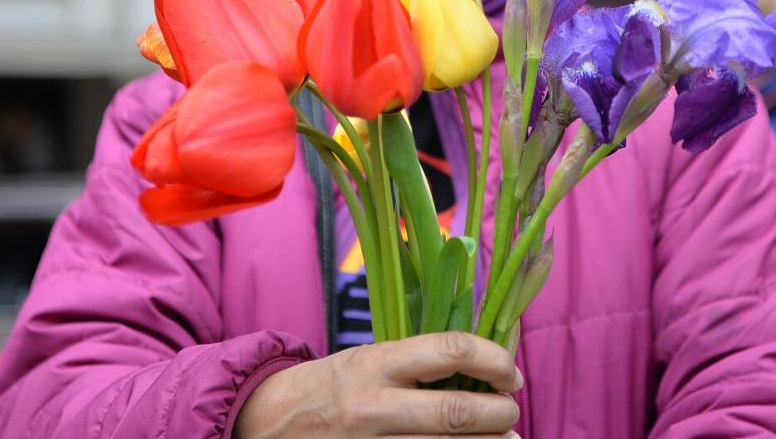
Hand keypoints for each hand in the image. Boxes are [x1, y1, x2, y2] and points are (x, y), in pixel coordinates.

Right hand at [232, 331, 522, 437]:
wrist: (264, 425)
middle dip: (499, 414)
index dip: (493, 359)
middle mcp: (373, 406)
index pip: (449, 350)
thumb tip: (484, 361)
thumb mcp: (365, 359)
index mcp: (375, 363)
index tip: (510, 371)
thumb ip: (417, 361)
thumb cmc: (327, 388)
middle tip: (511, 412)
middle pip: (455, 412)